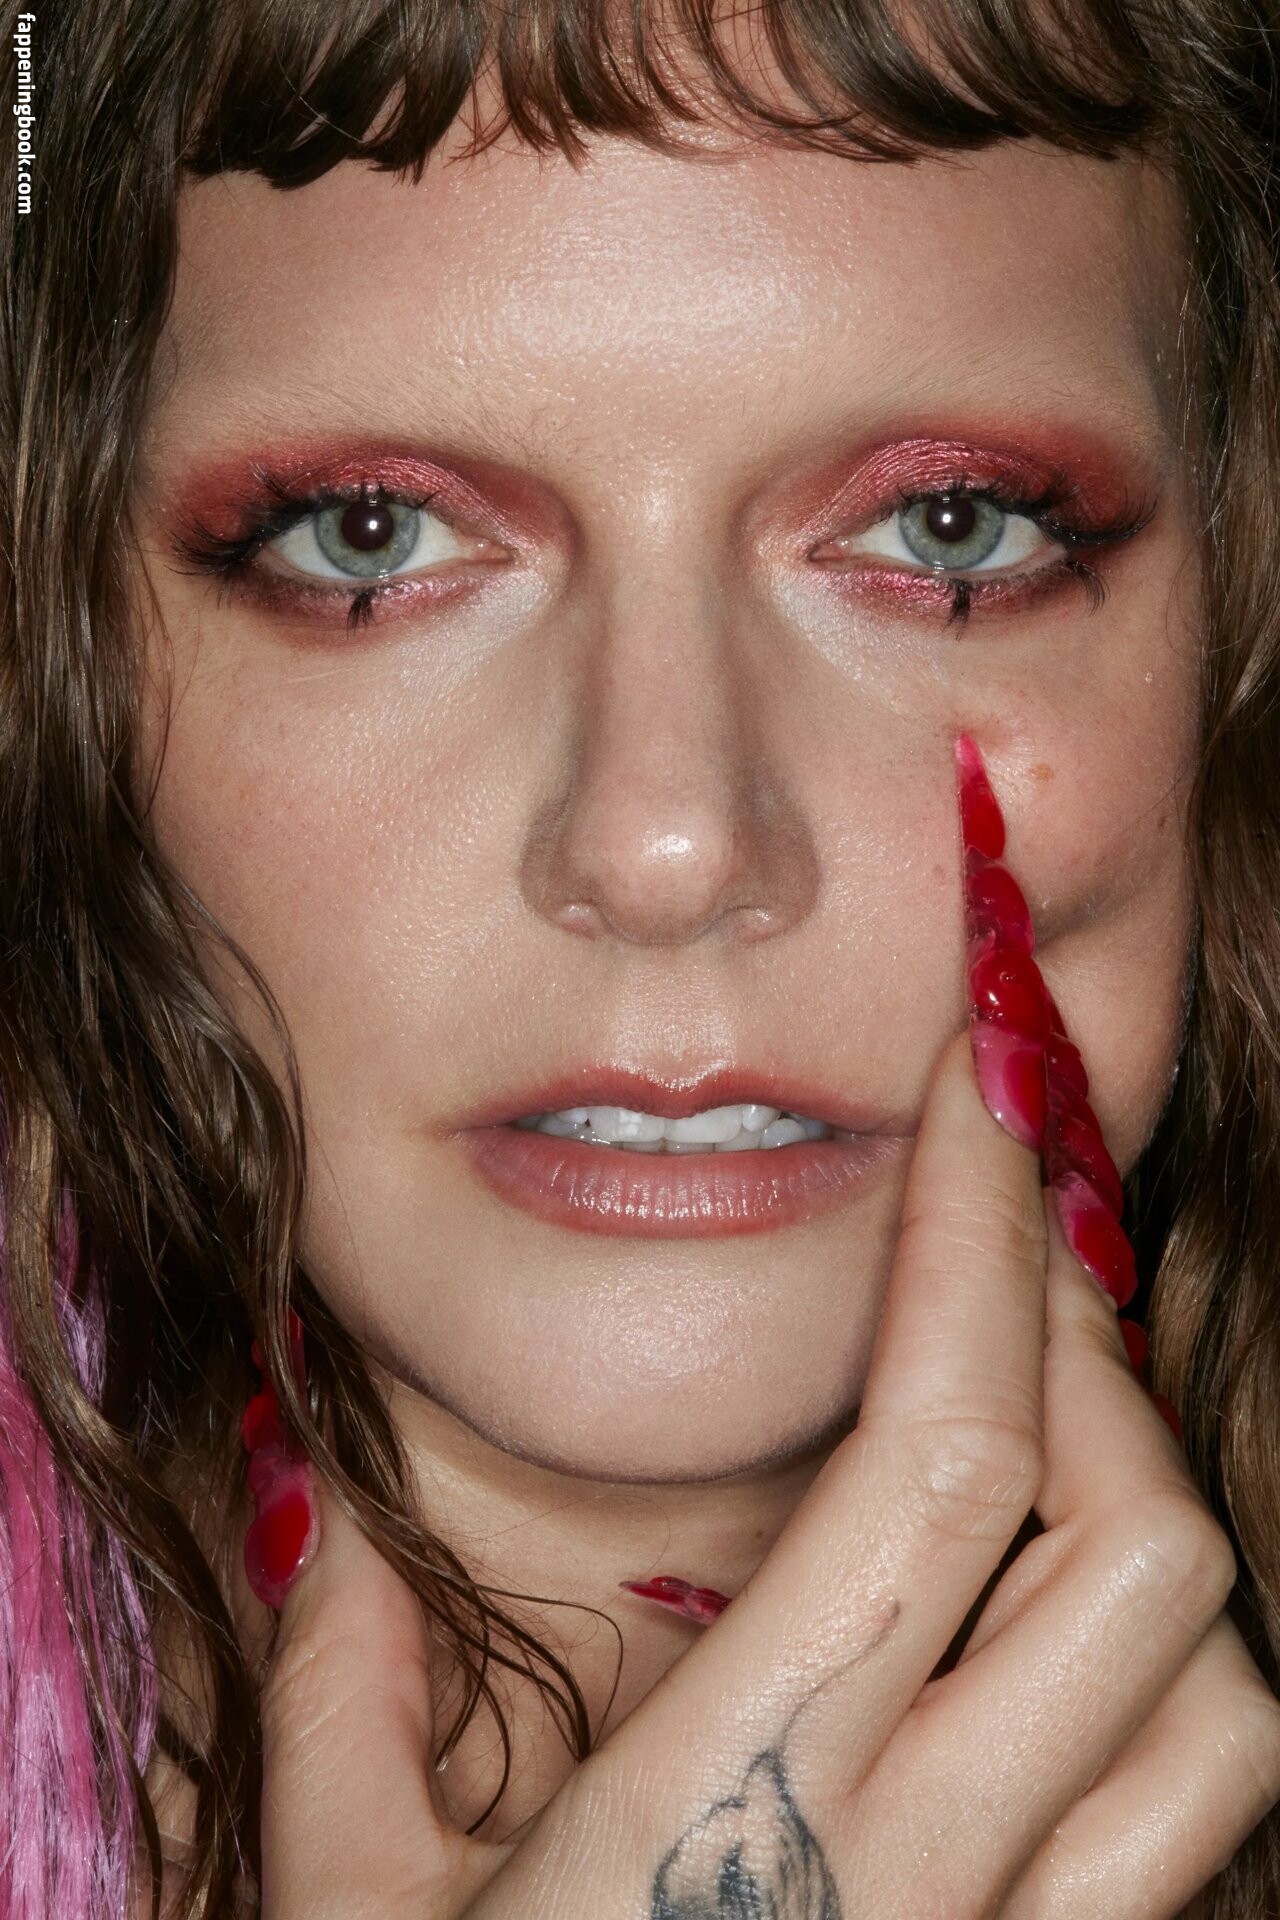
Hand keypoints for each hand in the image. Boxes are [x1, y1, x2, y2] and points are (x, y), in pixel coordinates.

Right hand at [252, 1034, 1279, 1919]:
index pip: (932, 1461)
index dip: (977, 1249)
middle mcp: (925, 1876)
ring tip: (1045, 1434)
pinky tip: (1071, 1642)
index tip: (981, 1094)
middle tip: (1006, 1247)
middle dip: (1087, 1343)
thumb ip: (340, 1701)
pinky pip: (1209, 1834)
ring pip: (1219, 1689)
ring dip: (1150, 1521)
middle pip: (1126, 1538)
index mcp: (746, 1804)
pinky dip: (1177, 1690)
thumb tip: (321, 1498)